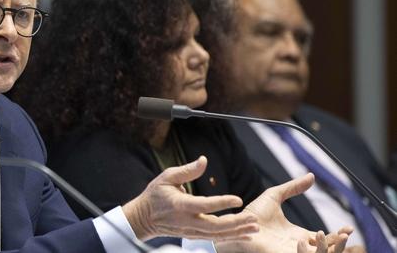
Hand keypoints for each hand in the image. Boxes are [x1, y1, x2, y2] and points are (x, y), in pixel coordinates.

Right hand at [123, 156, 258, 240]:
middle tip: (253, 218)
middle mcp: (187, 221)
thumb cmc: (155, 195)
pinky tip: (244, 233)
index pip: (204, 205)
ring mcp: (190, 231)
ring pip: (217, 235)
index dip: (222, 202)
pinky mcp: (193, 236)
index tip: (238, 199)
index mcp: (180, 205)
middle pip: (215, 226)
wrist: (143, 219)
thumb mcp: (167, 177)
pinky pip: (215, 238)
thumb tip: (204, 160)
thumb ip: (188, 170)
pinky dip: (231, 237)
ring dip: (237, 232)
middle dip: (236, 223)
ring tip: (254, 227)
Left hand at [216, 174, 352, 252]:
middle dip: (339, 246)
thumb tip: (312, 175)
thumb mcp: (275, 196)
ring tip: (330, 235)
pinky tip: (307, 240)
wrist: (235, 222)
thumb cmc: (252, 212)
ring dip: (328, 250)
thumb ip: (293, 187)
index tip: (349, 228)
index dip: (338, 236)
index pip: (324, 239)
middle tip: (345, 234)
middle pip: (326, 252)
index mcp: (298, 235)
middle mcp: (296, 246)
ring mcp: (289, 252)